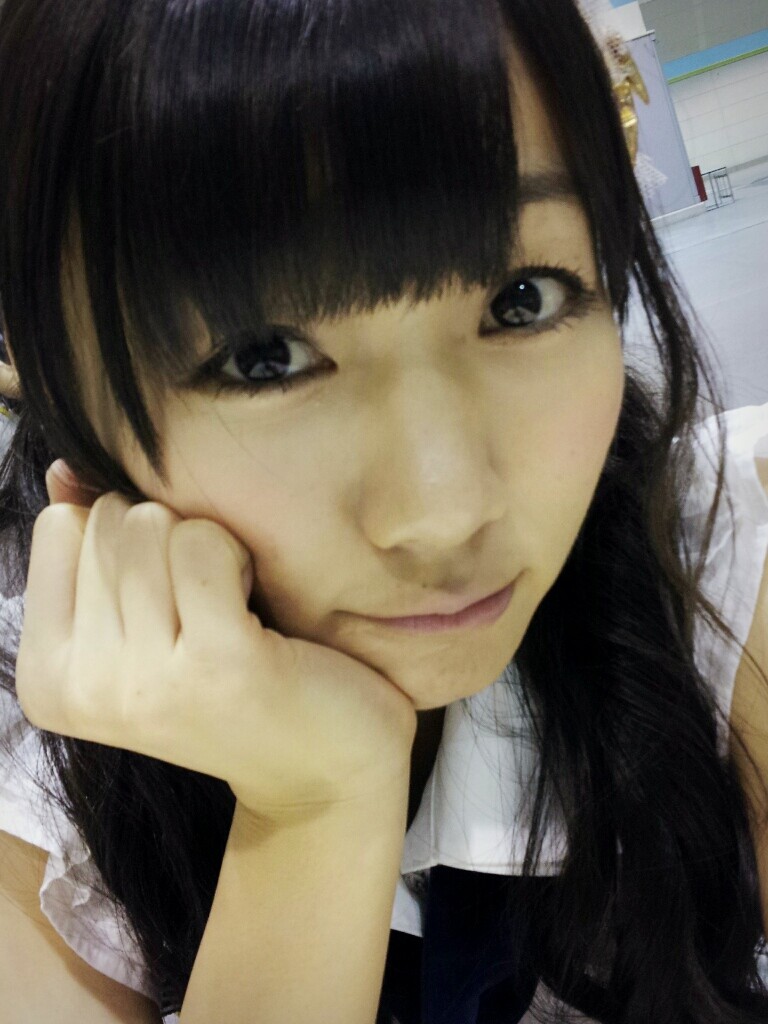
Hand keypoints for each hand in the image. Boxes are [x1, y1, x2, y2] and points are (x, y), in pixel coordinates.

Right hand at [16, 461, 417, 823]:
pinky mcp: (217, 663)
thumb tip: (65, 471)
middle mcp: (82, 687)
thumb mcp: (141, 626)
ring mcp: (145, 681)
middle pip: (110, 520)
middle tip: (207, 602)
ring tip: (232, 606)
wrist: (319, 769)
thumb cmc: (229, 682)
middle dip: (168, 538)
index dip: (125, 539)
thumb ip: (93, 552)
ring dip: (208, 545)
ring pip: (153, 524)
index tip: (165, 596)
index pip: (61, 528)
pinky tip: (257, 610)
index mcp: (48, 678)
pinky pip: (206, 544)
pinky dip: (240, 557)